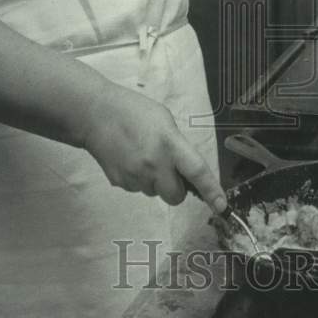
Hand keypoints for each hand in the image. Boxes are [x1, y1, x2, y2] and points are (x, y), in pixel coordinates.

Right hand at [77, 81, 227, 212]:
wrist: (94, 114)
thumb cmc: (133, 110)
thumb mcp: (164, 120)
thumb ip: (177, 145)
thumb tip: (184, 169)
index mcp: (170, 144)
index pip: (197, 172)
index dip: (212, 191)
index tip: (222, 207)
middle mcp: (154, 164)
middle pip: (175, 196)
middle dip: (176, 188)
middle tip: (168, 168)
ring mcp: (135, 177)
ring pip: (155, 193)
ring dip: (155, 181)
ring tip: (141, 155)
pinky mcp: (119, 183)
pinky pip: (137, 189)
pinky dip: (137, 178)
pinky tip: (128, 158)